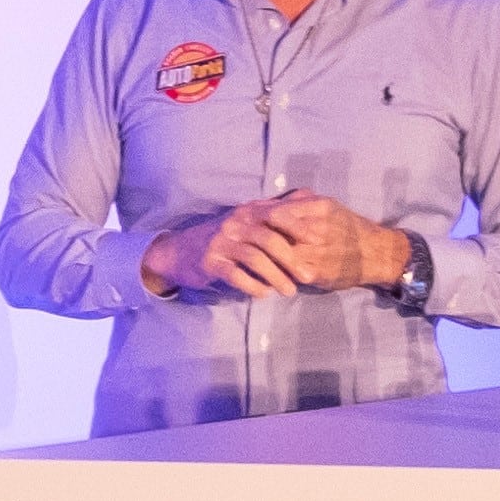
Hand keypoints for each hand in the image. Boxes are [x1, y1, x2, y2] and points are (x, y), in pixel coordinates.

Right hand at [147, 201, 302, 298]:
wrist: (180, 251)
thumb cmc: (224, 238)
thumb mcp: (247, 220)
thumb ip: (274, 214)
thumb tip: (310, 205)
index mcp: (248, 211)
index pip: (278, 213)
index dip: (299, 226)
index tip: (319, 242)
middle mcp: (235, 223)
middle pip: (269, 238)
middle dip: (291, 259)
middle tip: (309, 276)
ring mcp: (221, 242)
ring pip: (254, 258)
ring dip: (275, 276)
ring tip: (290, 292)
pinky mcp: (209, 262)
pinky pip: (234, 274)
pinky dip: (252, 285)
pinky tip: (264, 295)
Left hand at [256, 191, 406, 291]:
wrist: (375, 253)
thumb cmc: (347, 227)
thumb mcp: (326, 205)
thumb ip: (297, 202)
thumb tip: (262, 203)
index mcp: (318, 208)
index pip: (274, 212)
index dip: (254, 218)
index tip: (243, 222)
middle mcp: (316, 228)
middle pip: (271, 232)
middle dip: (252, 237)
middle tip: (238, 240)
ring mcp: (315, 252)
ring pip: (276, 253)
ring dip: (259, 255)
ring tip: (248, 255)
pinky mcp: (315, 272)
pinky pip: (285, 270)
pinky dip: (272, 269)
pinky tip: (263, 269)